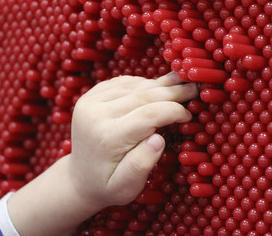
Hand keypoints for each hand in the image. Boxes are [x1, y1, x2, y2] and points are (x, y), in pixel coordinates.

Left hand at [69, 72, 197, 207]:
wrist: (79, 178)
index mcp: (106, 137)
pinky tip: (155, 85)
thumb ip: (141, 165)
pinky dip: (141, 83)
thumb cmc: (107, 185)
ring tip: (179, 82)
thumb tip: (158, 139)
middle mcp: (95, 114)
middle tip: (192, 88)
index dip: (173, 110)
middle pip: (142, 95)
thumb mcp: (125, 188)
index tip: (188, 115)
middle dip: (171, 92)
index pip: (148, 114)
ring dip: (158, 84)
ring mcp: (90, 102)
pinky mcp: (90, 96)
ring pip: (133, 85)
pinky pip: (121, 83)